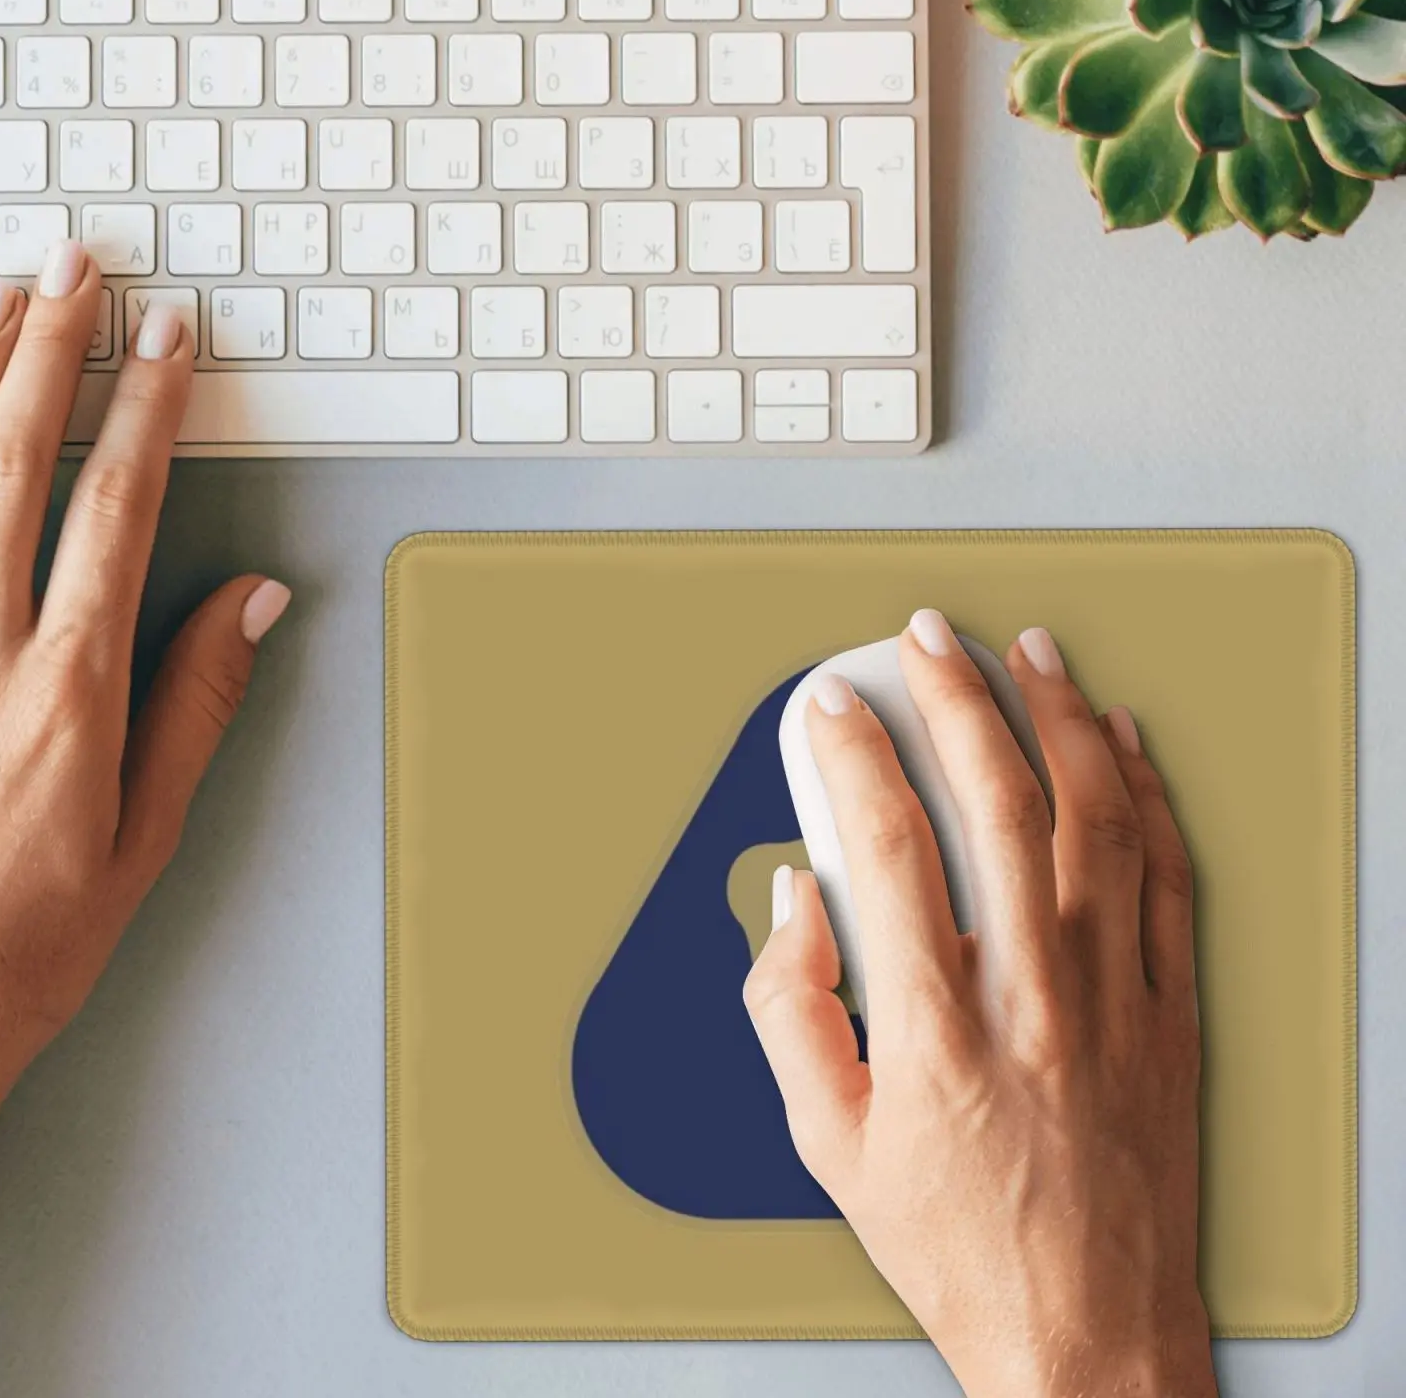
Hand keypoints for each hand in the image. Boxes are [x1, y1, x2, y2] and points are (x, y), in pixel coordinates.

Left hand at [0, 242, 288, 1211]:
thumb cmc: (24, 943)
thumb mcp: (147, 832)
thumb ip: (198, 699)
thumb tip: (252, 602)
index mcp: (69, 689)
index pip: (120, 510)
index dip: (150, 411)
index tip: (169, 340)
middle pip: (16, 470)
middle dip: (52, 356)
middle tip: (76, 272)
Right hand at [745, 609, 1212, 1397]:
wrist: (1092, 1338)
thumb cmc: (958, 1245)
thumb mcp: (829, 1146)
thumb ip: (791, 1012)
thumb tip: (796, 902)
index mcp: (936, 1030)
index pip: (888, 846)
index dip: (852, 754)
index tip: (830, 704)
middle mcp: (1034, 998)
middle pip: (998, 804)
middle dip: (955, 697)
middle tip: (926, 637)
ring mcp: (1116, 1000)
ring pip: (1098, 819)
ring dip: (1059, 717)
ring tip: (1027, 651)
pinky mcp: (1172, 1013)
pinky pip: (1168, 875)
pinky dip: (1148, 792)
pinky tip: (1120, 740)